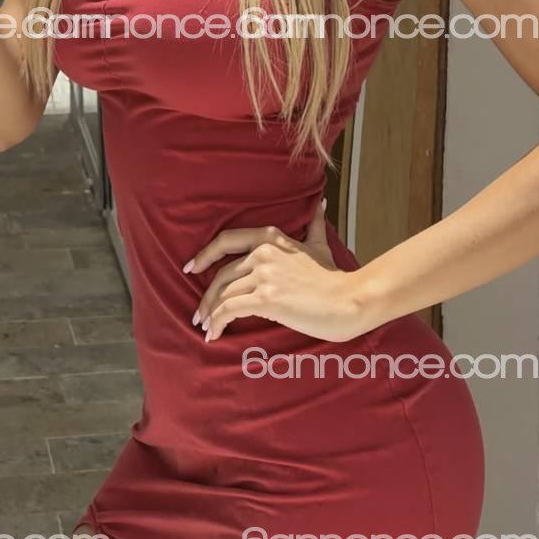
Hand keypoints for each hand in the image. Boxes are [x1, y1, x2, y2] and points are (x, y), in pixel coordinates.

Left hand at [184, 209, 363, 344]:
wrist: (348, 300)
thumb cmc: (333, 277)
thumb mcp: (320, 245)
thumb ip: (314, 225)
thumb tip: (320, 204)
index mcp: (270, 237)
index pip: (226, 240)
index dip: (204, 254)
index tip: (191, 268)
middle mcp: (263, 253)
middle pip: (221, 275)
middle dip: (207, 297)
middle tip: (199, 314)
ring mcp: (264, 275)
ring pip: (224, 295)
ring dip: (211, 314)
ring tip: (207, 328)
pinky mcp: (266, 298)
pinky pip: (230, 310)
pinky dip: (217, 323)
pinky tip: (214, 334)